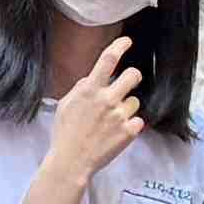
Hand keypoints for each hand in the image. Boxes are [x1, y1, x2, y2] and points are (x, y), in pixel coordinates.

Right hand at [38, 43, 144, 180]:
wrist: (71, 161)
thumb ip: (82, 88)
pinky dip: (130, 125)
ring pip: (134, 101)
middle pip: (133, 75)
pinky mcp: (129, 131)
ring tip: (112, 121)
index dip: (120, 46)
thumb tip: (93, 78)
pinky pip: (138, 120)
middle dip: (133, 77)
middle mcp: (107, 99)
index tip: (127, 41)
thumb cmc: (65, 133)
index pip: (108, 59)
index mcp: (90, 90)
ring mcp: (120, 115)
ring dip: (126, 107)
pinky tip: (116, 133)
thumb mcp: (66, 104)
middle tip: (128, 82)